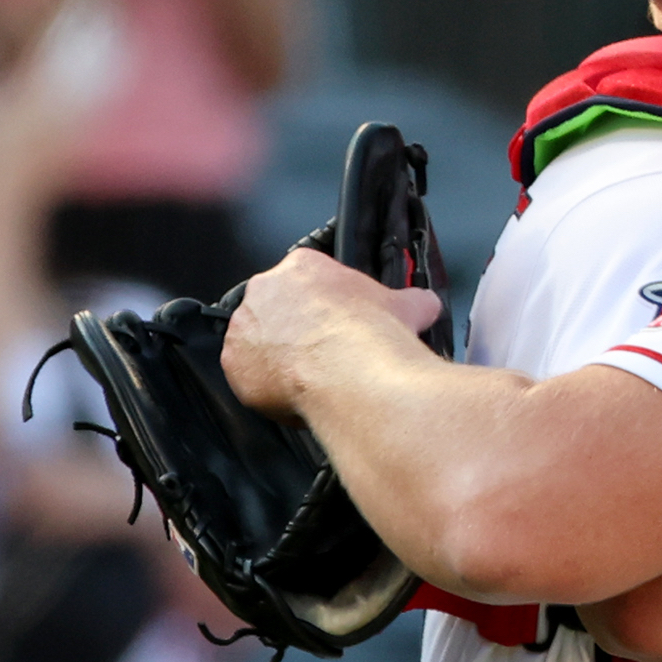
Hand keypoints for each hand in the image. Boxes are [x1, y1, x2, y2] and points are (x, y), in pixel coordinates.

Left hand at [222, 247, 441, 418]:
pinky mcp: (234, 364)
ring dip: (281, 358)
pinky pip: (248, 375)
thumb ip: (413, 300)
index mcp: (303, 267)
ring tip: (314, 379)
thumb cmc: (374, 334)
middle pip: (278, 310)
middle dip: (299, 330)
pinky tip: (298, 394)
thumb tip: (427, 304)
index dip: (326, 307)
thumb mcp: (408, 306)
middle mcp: (265, 290)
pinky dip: (268, 386)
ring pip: (260, 343)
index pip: (308, 280)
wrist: (352, 373)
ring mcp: (244, 327)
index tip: (340, 325)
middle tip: (327, 353)